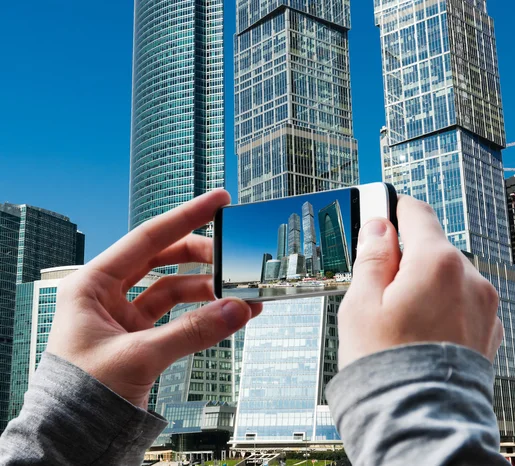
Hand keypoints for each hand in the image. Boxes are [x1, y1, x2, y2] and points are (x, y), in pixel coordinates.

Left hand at [47, 189, 260, 408]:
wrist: (74, 438)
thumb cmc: (82, 395)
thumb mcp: (138, 357)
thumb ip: (192, 332)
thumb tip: (238, 309)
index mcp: (93, 284)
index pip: (147, 238)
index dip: (185, 217)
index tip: (218, 202)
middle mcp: (109, 293)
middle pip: (164, 258)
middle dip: (202, 256)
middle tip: (234, 255)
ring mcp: (126, 315)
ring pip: (175, 288)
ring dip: (208, 289)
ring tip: (241, 294)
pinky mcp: (141, 336)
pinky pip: (179, 316)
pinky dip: (203, 314)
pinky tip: (228, 314)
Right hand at [338, 195, 502, 369]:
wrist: (420, 421)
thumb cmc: (386, 366)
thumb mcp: (361, 303)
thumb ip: (372, 256)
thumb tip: (378, 226)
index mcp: (437, 264)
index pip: (416, 213)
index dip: (392, 209)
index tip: (378, 211)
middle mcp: (470, 279)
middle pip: (432, 247)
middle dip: (405, 257)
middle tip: (377, 285)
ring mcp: (484, 306)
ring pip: (446, 276)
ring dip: (424, 283)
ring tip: (399, 319)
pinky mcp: (488, 330)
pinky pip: (461, 302)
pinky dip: (441, 306)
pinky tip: (420, 332)